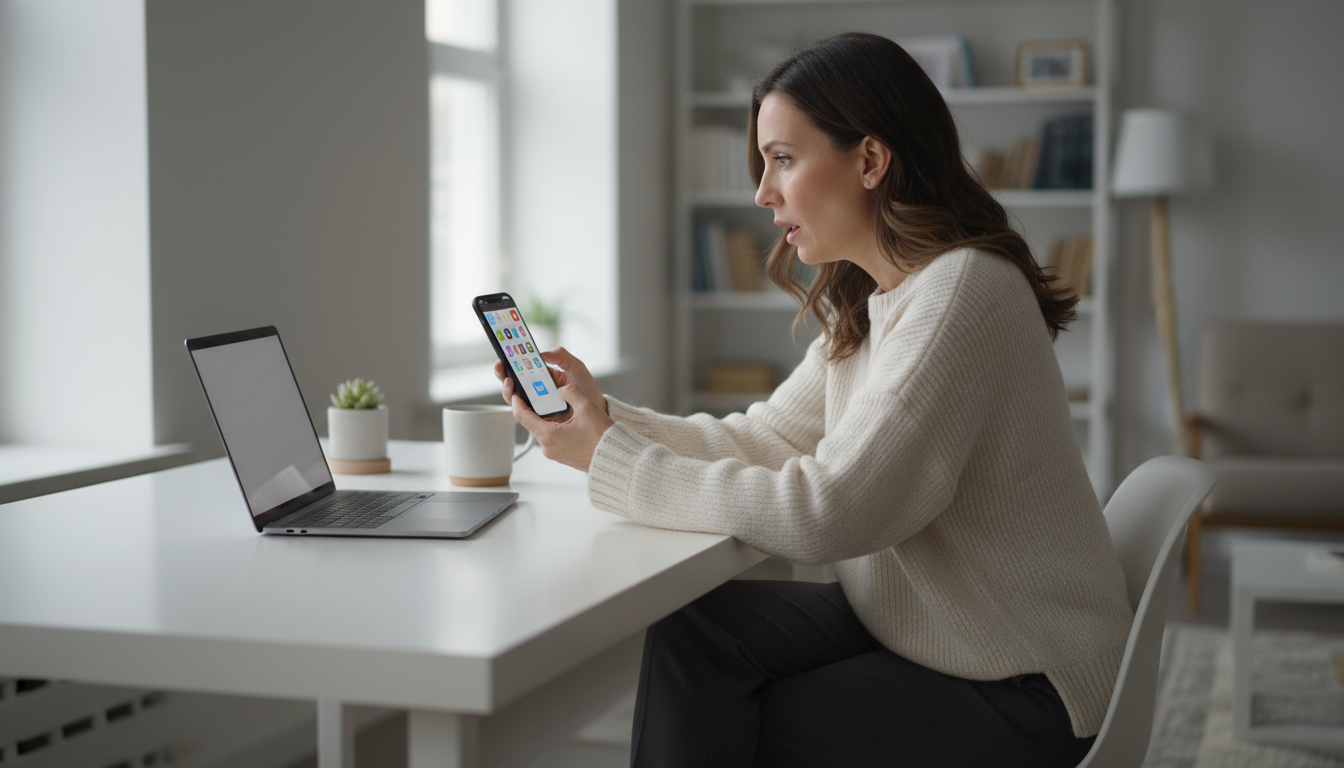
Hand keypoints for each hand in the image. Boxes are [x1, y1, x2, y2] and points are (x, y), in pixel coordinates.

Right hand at [493, 346, 608, 416]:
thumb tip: (543, 353)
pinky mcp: (538, 418)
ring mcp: (536, 404)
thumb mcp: (577, 368)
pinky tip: (517, 397)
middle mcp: (536, 389)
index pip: (523, 367)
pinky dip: (516, 405)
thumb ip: (562, 356)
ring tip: (510, 382)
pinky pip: (522, 413)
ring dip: (507, 388)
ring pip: (514, 397)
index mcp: (544, 375)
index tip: (506, 353)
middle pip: (513, 381)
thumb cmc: (587, 391)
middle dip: (503, 373)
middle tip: (501, 366)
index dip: (512, 360)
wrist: (596, 413)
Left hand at [493, 348, 613, 471]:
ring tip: (550, 400)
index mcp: (549, 435)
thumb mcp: (586, 407)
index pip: (522, 416)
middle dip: (531, 406)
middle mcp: (548, 447)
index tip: (514, 390)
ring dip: (544, 415)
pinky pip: (553, 436)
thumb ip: (570, 392)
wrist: (617, 460)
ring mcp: (555, 453)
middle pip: (531, 422)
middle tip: (532, 391)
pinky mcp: (563, 455)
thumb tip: (561, 390)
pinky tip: (564, 415)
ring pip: (543, 429)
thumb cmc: (602, 437)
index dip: (516, 401)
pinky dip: (553, 424)